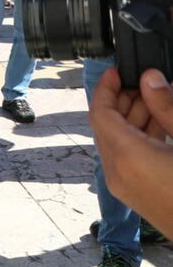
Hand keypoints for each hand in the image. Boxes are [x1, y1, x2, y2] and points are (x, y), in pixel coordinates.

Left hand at [89, 68, 172, 217]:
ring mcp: (124, 187)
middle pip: (106, 126)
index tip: (115, 71)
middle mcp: (117, 173)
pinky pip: (126, 158)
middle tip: (144, 83)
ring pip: (116, 142)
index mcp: (127, 157)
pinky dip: (137, 138)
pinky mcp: (136, 195)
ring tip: (156, 100)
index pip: (100, 112)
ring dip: (131, 118)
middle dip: (122, 100)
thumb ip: (167, 107)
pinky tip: (160, 125)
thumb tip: (151, 79)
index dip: (105, 87)